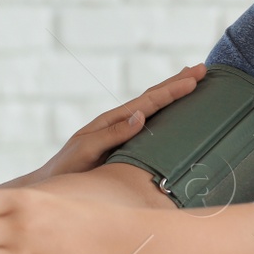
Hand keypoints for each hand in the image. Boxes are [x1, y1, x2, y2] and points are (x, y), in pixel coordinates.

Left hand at [39, 64, 206, 179]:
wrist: (51, 184)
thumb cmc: (67, 169)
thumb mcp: (87, 150)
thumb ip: (112, 134)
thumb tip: (140, 116)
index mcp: (112, 121)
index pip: (148, 101)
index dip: (172, 90)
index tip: (194, 79)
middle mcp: (119, 123)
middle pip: (153, 97)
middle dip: (177, 83)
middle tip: (202, 69)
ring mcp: (121, 132)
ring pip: (152, 107)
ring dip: (171, 93)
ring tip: (191, 80)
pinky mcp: (123, 145)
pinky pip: (148, 124)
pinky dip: (163, 112)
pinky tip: (173, 111)